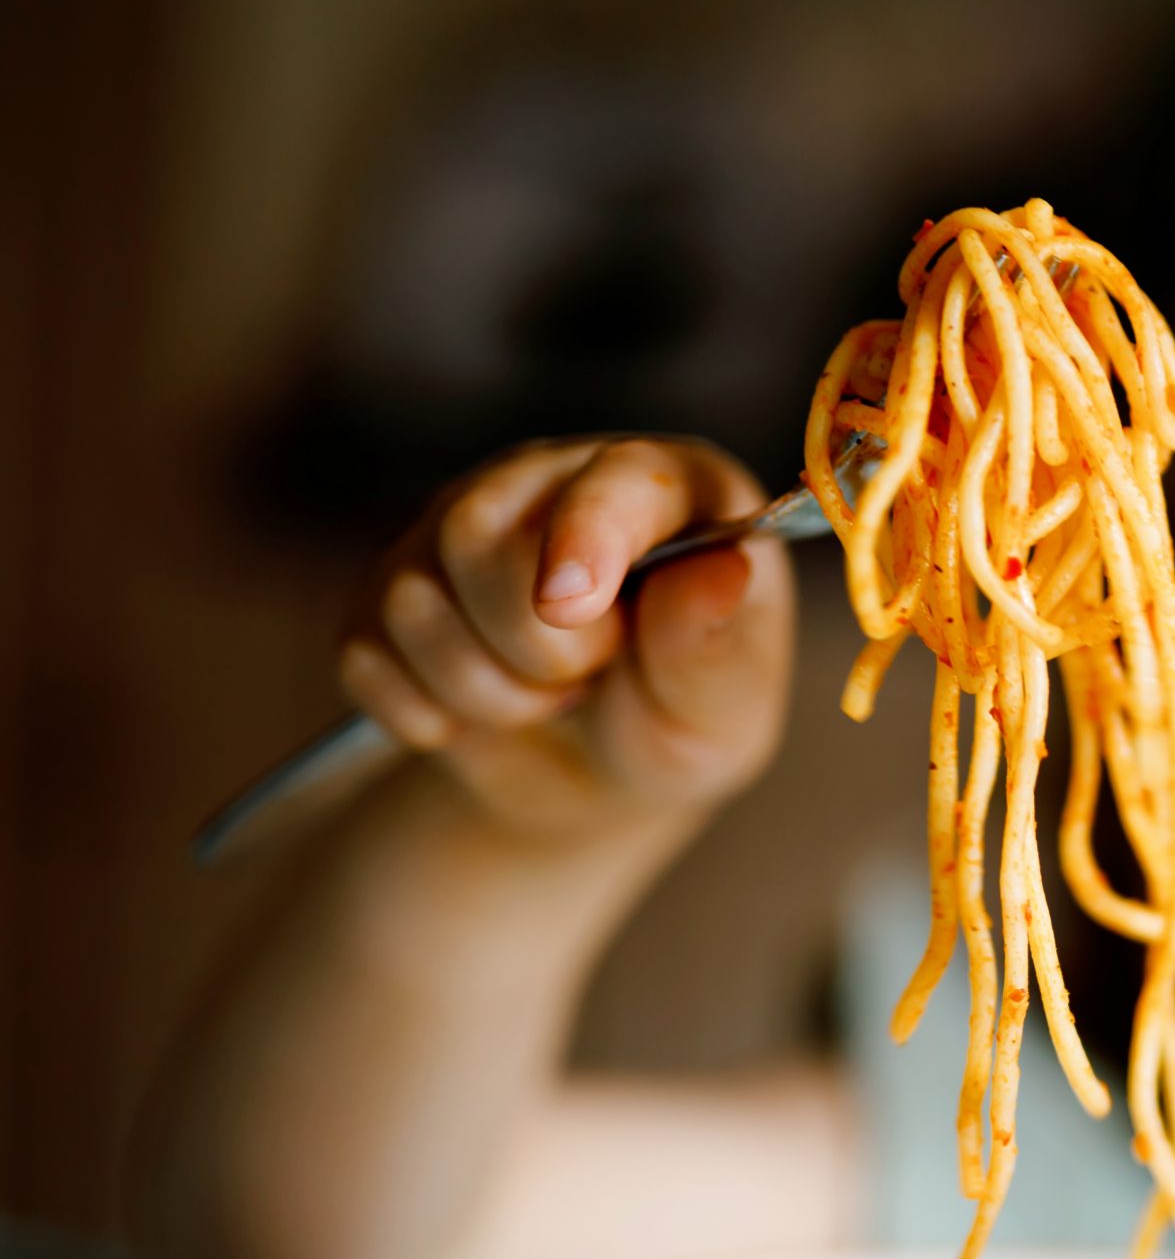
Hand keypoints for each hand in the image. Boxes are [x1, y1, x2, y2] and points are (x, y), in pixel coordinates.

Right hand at [338, 436, 793, 838]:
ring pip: (414, 599)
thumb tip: (720, 573)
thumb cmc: (679, 723)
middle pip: (479, 532)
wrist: (600, 779)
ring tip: (548, 699)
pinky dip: (423, 714)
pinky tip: (479, 714)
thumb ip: (716, 647)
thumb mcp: (725, 713)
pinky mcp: (389, 590)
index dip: (587, 534)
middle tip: (588, 683)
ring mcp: (462, 528)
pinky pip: (365, 656)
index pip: (616, 479)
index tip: (569, 606)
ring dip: (484, 691)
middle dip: (535, 647)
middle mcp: (556, 482)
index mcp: (670, 489)